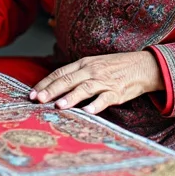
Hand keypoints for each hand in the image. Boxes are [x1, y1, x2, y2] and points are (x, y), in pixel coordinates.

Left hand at [30, 51, 164, 113]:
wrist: (142, 66)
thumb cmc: (114, 67)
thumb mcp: (93, 65)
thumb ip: (76, 74)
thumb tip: (55, 86)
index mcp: (83, 63)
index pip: (60, 72)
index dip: (45, 83)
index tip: (32, 93)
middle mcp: (91, 70)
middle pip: (67, 80)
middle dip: (51, 90)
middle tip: (38, 100)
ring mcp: (104, 81)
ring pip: (84, 88)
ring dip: (70, 97)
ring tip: (58, 106)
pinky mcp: (117, 91)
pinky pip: (105, 98)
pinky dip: (96, 105)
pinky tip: (88, 111)